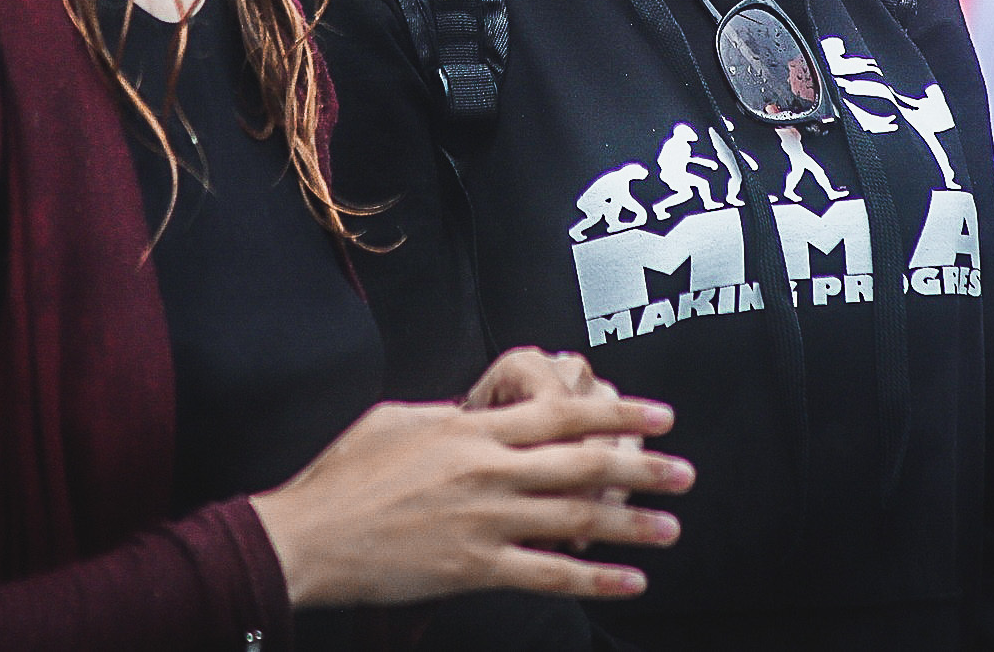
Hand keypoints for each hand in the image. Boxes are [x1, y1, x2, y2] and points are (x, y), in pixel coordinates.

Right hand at [251, 379, 691, 607]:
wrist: (307, 537)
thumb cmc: (343, 474)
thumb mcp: (397, 421)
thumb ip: (450, 416)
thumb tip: (480, 413)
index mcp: (473, 429)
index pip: (562, 413)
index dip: (618, 412)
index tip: (660, 414)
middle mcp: (489, 471)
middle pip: (583, 464)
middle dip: (642, 467)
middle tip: (686, 472)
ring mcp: (485, 522)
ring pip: (576, 520)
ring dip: (632, 524)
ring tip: (672, 526)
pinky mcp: (474, 569)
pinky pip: (547, 575)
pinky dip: (594, 580)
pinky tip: (630, 581)